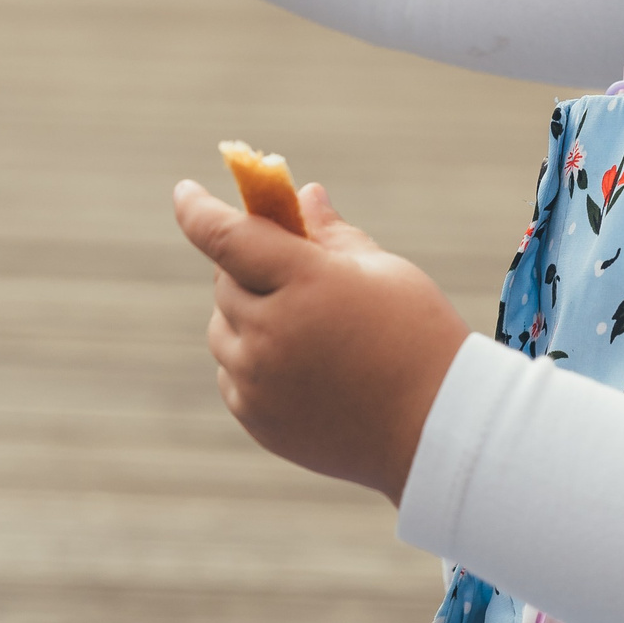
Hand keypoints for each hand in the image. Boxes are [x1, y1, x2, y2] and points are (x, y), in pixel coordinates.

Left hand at [173, 177, 469, 502]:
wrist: (439, 431)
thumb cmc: (419, 337)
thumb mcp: (382, 270)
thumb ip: (330, 232)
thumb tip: (303, 195)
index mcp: (304, 281)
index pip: (226, 236)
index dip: (197, 209)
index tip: (184, 191)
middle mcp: (270, 332)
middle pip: (225, 281)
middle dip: (246, 266)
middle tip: (283, 266)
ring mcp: (259, 381)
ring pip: (222, 329)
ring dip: (246, 314)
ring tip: (302, 323)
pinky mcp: (258, 419)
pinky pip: (232, 374)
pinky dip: (251, 360)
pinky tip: (301, 365)